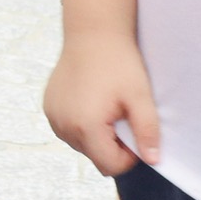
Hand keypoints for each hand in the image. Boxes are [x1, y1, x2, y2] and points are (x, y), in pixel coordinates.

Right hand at [42, 33, 158, 176]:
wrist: (92, 33)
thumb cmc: (118, 63)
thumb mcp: (140, 97)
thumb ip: (147, 132)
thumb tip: (152, 160)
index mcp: (86, 126)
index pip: (111, 166)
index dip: (129, 155)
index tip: (135, 131)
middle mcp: (63, 125)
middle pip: (95, 157)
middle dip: (112, 145)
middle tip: (122, 115)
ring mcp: (53, 117)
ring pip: (81, 145)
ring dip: (96, 135)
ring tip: (106, 107)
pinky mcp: (48, 107)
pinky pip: (68, 130)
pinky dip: (81, 124)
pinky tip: (90, 101)